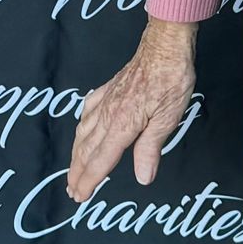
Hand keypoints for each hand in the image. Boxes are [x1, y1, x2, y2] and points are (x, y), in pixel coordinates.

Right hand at [66, 19, 197, 200]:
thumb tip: (143, 178)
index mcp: (121, 126)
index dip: (89, 181)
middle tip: (72, 190)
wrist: (164, 47)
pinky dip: (80, 124)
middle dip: (77, 172)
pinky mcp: (108, 89)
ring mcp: (105, 101)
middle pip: (86, 150)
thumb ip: (150, 149)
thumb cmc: (171, 80)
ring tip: (72, 168)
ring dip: (75, 154)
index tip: (80, 196)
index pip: (100, 161)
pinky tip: (81, 128)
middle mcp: (107, 115)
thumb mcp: (167, 119)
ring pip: (82, 132)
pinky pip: (87, 110)